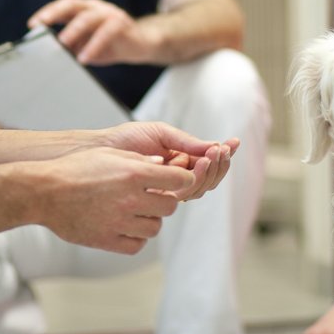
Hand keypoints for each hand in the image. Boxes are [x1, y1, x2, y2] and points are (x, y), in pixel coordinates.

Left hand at [28, 0, 155, 64]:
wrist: (143, 44)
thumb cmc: (110, 44)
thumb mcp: (85, 45)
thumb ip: (70, 45)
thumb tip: (48, 52)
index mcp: (85, 9)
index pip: (64, 5)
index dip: (48, 12)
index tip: (33, 24)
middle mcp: (97, 8)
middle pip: (73, 4)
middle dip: (55, 12)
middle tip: (43, 25)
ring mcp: (111, 14)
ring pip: (89, 16)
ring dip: (74, 30)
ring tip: (63, 44)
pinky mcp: (123, 25)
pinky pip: (107, 32)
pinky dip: (94, 45)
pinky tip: (85, 58)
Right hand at [36, 145, 193, 253]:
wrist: (44, 192)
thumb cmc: (76, 168)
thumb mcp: (109, 155)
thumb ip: (139, 160)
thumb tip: (162, 166)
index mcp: (134, 174)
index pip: (178, 180)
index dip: (182, 180)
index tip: (178, 181)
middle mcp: (130, 199)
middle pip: (170, 207)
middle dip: (165, 201)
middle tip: (152, 198)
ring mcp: (119, 222)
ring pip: (155, 228)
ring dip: (150, 220)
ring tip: (136, 212)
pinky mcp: (107, 240)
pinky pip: (137, 245)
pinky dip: (136, 238)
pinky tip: (127, 227)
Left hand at [97, 121, 239, 200]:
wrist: (99, 151)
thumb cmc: (126, 139)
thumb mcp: (161, 133)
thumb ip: (186, 141)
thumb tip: (213, 147)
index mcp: (178, 162)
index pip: (208, 164)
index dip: (223, 156)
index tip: (234, 143)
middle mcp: (175, 179)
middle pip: (208, 179)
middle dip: (218, 164)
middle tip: (220, 150)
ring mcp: (166, 190)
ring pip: (199, 188)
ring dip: (209, 171)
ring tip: (210, 154)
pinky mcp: (156, 200)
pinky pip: (182, 195)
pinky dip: (194, 179)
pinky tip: (197, 165)